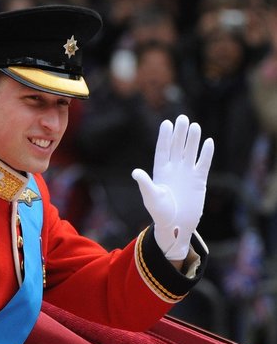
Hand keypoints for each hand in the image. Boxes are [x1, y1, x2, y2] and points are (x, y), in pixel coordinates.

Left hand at [131, 115, 214, 258]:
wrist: (175, 225)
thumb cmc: (160, 213)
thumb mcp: (151, 197)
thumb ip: (145, 184)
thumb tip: (135, 172)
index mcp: (160, 171)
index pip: (163, 150)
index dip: (165, 137)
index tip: (167, 123)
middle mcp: (174, 169)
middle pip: (177, 147)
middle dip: (179, 133)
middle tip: (182, 118)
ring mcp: (187, 173)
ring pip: (190, 152)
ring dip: (193, 140)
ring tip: (194, 126)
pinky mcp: (199, 180)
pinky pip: (203, 163)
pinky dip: (206, 153)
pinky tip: (208, 142)